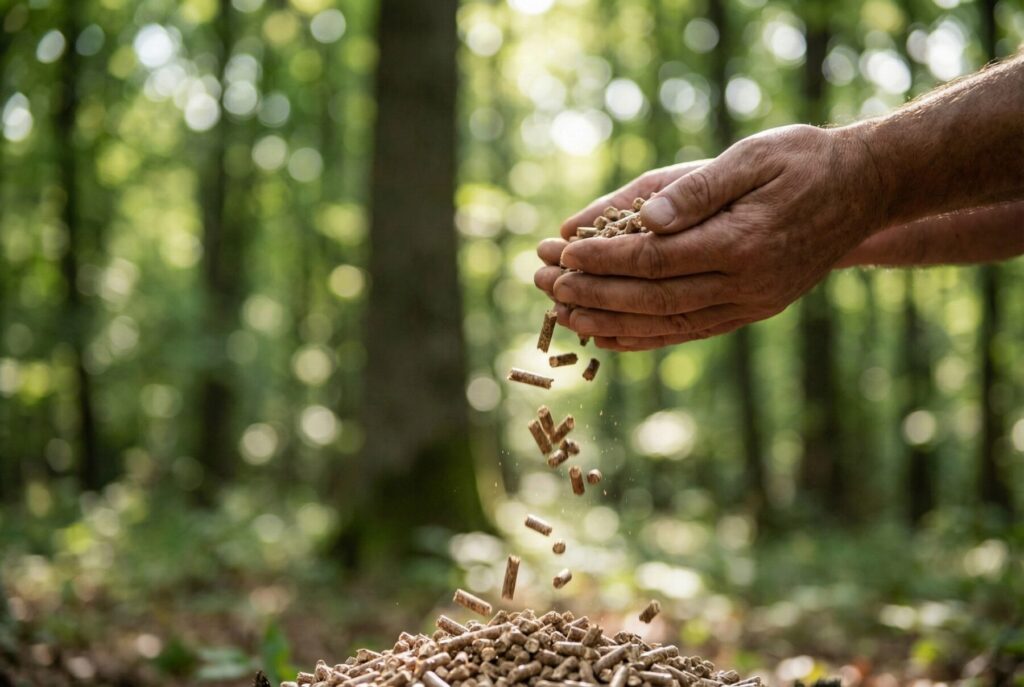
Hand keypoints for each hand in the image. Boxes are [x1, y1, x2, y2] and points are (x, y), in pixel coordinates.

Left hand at [534, 125, 886, 350]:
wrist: (864, 190)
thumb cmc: (803, 161)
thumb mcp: (752, 155)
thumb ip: (695, 188)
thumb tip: (643, 219)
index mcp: (744, 242)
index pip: (655, 259)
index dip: (603, 260)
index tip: (560, 254)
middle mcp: (747, 284)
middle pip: (653, 299)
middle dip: (593, 294)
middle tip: (544, 285)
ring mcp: (751, 305)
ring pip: (667, 325)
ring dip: (610, 323)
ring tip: (562, 316)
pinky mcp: (751, 311)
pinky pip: (688, 332)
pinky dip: (644, 338)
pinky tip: (608, 337)